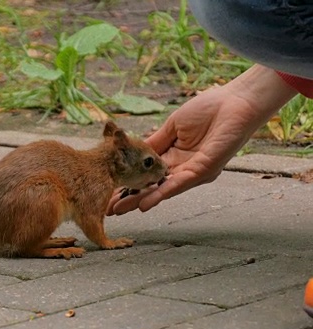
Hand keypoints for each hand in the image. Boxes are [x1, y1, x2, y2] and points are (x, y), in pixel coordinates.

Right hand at [107, 65, 296, 214]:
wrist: (236, 102)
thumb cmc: (209, 109)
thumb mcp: (172, 126)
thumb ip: (154, 142)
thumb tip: (132, 152)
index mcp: (174, 157)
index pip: (146, 174)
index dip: (128, 182)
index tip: (108, 189)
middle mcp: (182, 169)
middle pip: (151, 187)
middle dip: (129, 198)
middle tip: (108, 209)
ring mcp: (192, 172)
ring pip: (161, 190)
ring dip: (139, 201)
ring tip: (119, 210)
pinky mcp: (203, 170)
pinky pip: (177, 185)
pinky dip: (160, 195)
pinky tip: (144, 204)